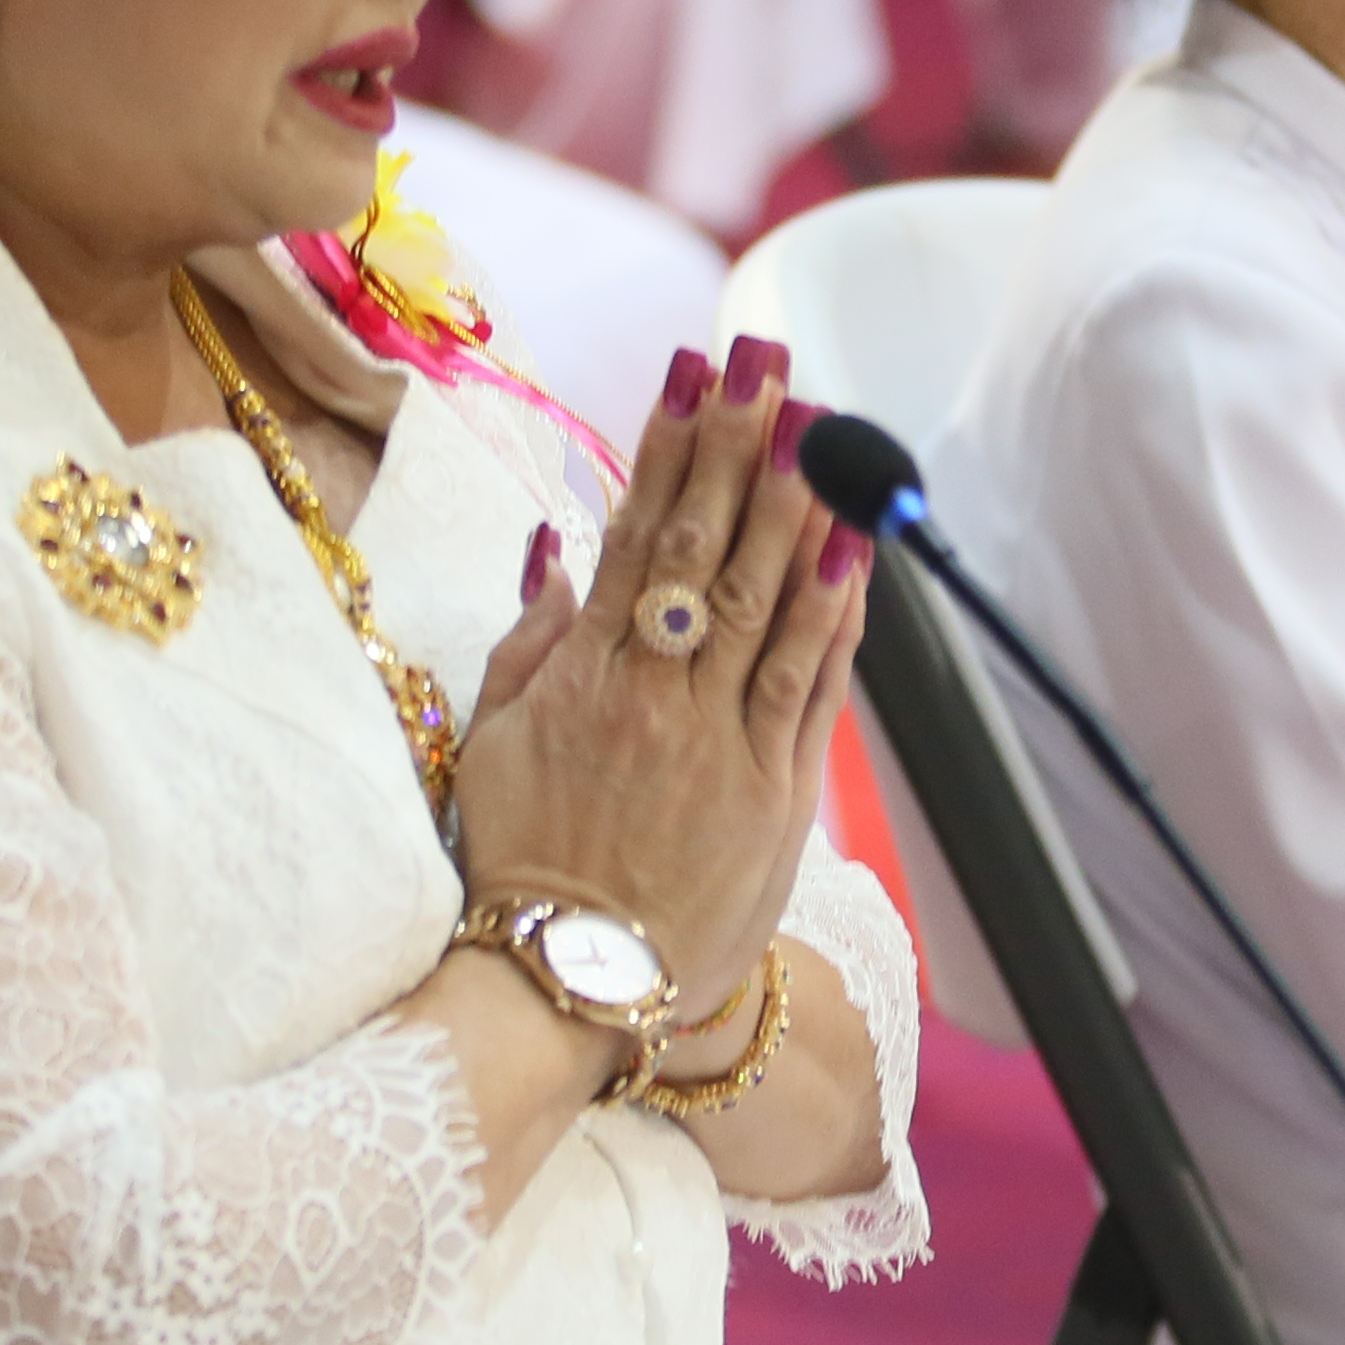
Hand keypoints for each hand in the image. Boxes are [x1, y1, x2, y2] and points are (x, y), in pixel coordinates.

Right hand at [449, 337, 871, 1044]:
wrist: (571, 982)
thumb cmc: (523, 860)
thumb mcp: (491, 743)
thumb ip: (527, 642)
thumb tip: (557, 547)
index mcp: (584, 675)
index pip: (636, 535)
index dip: (669, 447)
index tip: (694, 371)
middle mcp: (656, 696)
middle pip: (708, 550)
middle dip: (739, 448)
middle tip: (767, 362)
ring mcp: (719, 743)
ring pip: (766, 607)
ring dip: (797, 510)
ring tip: (822, 428)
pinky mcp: (773, 795)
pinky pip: (809, 689)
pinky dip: (834, 618)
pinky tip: (853, 551)